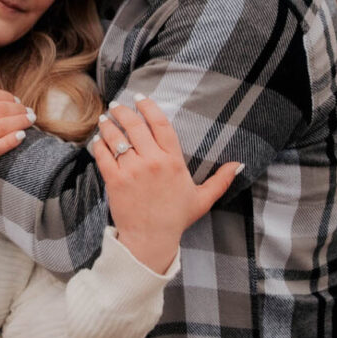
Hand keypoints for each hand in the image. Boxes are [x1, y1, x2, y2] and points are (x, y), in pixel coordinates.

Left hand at [92, 95, 241, 272]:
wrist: (151, 240)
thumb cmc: (176, 219)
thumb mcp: (202, 199)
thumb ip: (221, 180)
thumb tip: (238, 165)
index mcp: (173, 161)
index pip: (160, 124)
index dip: (149, 107)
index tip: (140, 98)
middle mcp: (153, 161)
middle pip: (136, 126)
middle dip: (124, 111)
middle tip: (118, 105)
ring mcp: (132, 170)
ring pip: (117, 138)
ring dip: (109, 124)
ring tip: (105, 118)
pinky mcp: (115, 181)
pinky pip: (104, 156)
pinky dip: (99, 145)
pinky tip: (98, 139)